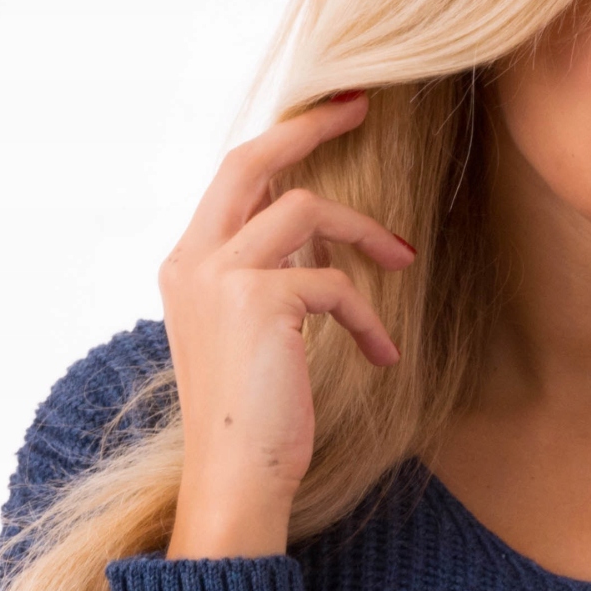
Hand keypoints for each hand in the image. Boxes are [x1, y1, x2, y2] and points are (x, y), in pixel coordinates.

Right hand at [158, 89, 414, 557]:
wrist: (234, 481)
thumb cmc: (252, 423)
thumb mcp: (251, 340)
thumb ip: (268, 283)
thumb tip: (318, 245)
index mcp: (186, 266)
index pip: (231, 179)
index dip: (281, 142)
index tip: (329, 115)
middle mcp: (193, 261)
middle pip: (249, 159)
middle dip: (308, 126)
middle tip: (361, 109)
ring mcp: (221, 277)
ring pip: (305, 210)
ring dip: (365, 232)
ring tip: (405, 259)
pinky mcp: (260, 301)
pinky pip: (336, 284)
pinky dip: (368, 318)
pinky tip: (382, 357)